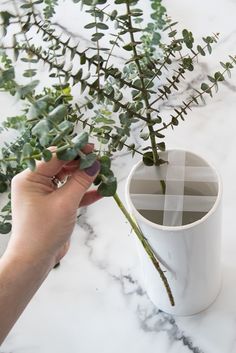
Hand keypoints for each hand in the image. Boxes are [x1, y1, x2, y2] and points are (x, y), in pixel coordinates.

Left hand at [5, 144, 100, 268]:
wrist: (35, 260)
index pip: (54, 156)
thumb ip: (81, 181)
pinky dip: (83, 193)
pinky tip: (99, 192)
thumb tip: (94, 163)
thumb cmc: (43, 231)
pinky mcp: (53, 205)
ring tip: (102, 174)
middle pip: (61, 166)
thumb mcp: (65, 203)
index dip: (74, 150)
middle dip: (81, 164)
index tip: (92, 147)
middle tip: (99, 160)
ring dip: (84, 179)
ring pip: (67, 179)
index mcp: (30, 178)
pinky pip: (69, 194)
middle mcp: (35, 183)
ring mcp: (44, 194)